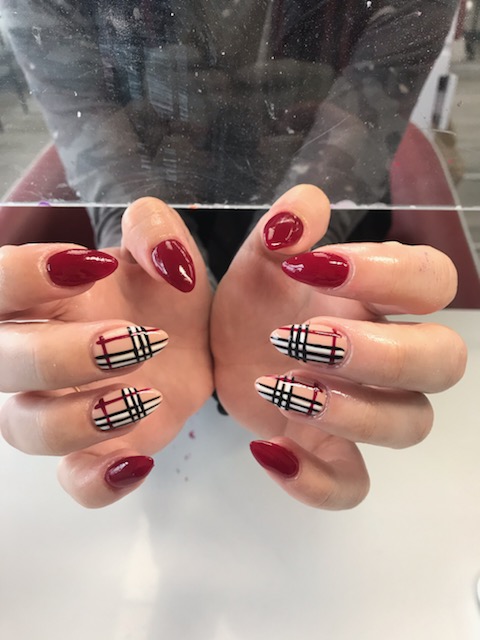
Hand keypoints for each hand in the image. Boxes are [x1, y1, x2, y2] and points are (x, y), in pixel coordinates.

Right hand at [0, 198, 212, 506]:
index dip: (24, 276)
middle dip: (61, 355)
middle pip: (1, 363)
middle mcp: (32, 356)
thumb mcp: (165, 250)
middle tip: (136, 341)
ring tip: (146, 395)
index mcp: (38, 298)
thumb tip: (163, 258)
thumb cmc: (161, 292)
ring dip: (78, 418)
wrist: (192, 343)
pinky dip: (97, 481)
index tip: (92, 268)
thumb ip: (156, 231)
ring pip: (24, 428)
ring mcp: (59, 408)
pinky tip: (137, 462)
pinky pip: (74, 482)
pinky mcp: (94, 450)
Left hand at [211, 185, 466, 508]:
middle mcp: (388, 357)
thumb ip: (282, 230)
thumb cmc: (253, 303)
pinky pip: (353, 487)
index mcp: (379, 300)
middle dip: (378, 353)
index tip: (313, 270)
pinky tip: (270, 448)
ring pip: (410, 424)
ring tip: (277, 386)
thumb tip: (305, 206)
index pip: (432, 281)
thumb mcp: (259, 262)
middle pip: (443, 362)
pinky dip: (317, 481)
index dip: (388, 275)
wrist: (219, 355)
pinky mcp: (332, 455)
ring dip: (350, 410)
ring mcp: (365, 411)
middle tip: (301, 340)